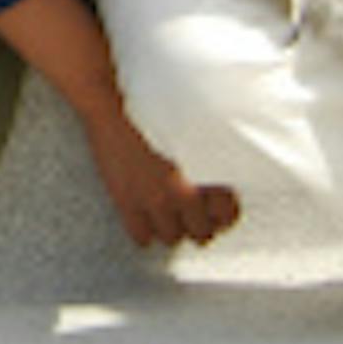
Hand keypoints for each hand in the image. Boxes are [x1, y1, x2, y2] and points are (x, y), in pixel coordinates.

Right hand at [82, 107, 240, 251]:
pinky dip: (144, 231)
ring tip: (166, 215)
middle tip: (190, 216)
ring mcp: (155, 200)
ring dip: (171, 228)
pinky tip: (143, 216)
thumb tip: (222, 184)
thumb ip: (212, 159)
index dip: (223, 216)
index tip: (216, 213)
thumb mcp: (195, 131)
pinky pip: (142, 237)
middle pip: (202, 233)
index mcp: (205, 172)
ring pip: (172, 238)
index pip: (228, 214)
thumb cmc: (154, 112)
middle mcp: (184, 191)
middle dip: (198, 225)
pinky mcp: (127, 202)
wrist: (113, 105)